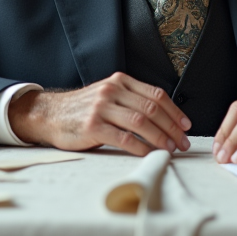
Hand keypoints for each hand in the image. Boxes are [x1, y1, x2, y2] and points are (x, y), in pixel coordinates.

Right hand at [8, 73, 191, 156]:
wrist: (50, 114)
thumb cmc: (83, 109)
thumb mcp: (108, 95)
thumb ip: (131, 100)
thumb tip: (164, 118)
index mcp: (120, 81)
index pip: (156, 95)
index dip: (174, 111)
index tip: (186, 126)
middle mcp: (112, 91)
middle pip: (151, 109)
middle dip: (172, 128)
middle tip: (183, 143)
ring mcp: (101, 108)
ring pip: (141, 122)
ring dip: (160, 138)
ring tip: (170, 149)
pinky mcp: (92, 127)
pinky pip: (124, 138)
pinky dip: (141, 147)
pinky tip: (149, 154)